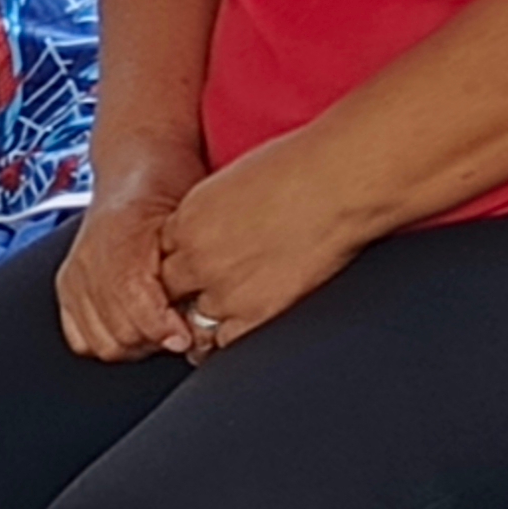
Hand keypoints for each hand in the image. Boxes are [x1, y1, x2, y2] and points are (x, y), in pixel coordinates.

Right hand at [55, 161, 200, 361]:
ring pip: (102, 343)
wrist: (139, 167)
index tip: (189, 336)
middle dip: (155, 340)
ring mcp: (74, 276)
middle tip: (184, 333)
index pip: (134, 305)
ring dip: (136, 345)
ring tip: (164, 331)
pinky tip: (137, 329)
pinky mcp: (67, 288)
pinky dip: (109, 341)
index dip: (164, 328)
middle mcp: (90, 262)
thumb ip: (193, 263)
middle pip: (119, 333)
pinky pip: (81, 338)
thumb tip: (199, 313)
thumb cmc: (173, 186)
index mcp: (121, 241)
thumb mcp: (193, 218)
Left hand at [156, 132, 372, 358]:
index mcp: (189, 218)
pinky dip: (231, 337)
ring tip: (238, 303)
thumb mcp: (241, 175)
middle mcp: (197, 256)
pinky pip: (224, 342)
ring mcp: (224, 289)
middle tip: (216, 283)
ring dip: (211, 314)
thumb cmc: (307, 166)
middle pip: (172, 289)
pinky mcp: (256, 313)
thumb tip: (228, 220)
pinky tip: (247, 323)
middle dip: (190, 288)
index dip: (186, 258)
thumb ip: (220, 207)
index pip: (165, 253)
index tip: (205, 259)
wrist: (342, 182)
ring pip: (193, 319)